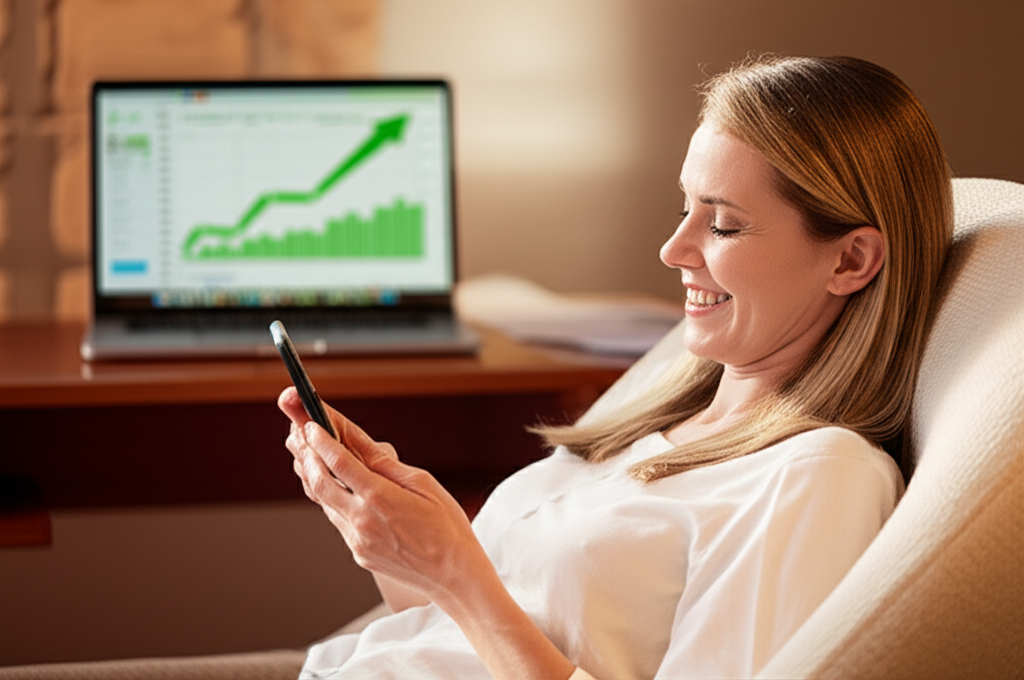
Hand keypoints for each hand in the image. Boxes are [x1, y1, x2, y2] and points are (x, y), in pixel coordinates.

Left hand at [278, 387, 490, 603]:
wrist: (455, 576)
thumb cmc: (447, 527)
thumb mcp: (423, 483)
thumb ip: (385, 464)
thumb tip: (359, 442)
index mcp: (381, 498)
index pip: (339, 462)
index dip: (320, 439)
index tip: (310, 423)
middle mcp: (363, 521)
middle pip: (319, 483)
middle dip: (305, 455)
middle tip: (295, 434)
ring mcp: (357, 540)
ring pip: (324, 503)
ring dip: (312, 476)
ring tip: (304, 454)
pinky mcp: (359, 553)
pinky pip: (337, 521)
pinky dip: (330, 499)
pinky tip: (331, 485)